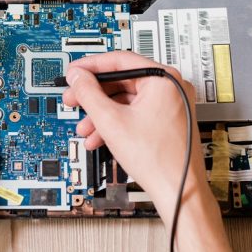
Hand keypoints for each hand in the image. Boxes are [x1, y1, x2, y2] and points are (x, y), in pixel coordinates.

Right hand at [63, 52, 251, 251]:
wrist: (178, 191)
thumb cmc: (158, 159)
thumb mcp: (111, 120)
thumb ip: (89, 93)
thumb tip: (77, 77)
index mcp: (163, 78)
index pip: (120, 60)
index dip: (91, 67)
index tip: (74, 73)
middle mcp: (172, 87)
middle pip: (122, 81)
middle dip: (94, 96)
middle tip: (73, 100)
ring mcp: (172, 104)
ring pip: (127, 100)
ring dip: (102, 114)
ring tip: (84, 128)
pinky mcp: (169, 120)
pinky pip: (137, 113)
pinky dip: (117, 123)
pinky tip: (99, 138)